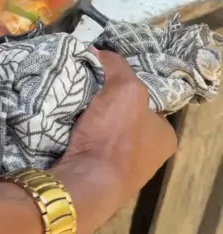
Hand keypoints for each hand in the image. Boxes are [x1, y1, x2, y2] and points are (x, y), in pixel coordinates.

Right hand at [52, 51, 176, 233]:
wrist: (86, 182)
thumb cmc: (116, 135)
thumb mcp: (126, 88)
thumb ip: (117, 66)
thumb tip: (99, 51)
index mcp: (164, 136)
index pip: (148, 101)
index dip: (127, 85)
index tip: (106, 76)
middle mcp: (149, 155)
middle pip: (124, 116)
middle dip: (106, 104)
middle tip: (86, 87)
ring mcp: (123, 170)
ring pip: (104, 131)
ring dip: (90, 119)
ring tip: (72, 103)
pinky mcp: (97, 178)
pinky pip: (89, 145)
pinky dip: (79, 135)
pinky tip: (67, 124)